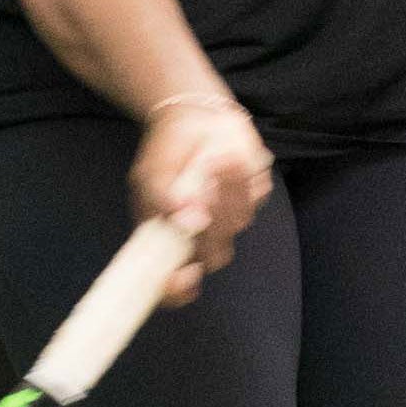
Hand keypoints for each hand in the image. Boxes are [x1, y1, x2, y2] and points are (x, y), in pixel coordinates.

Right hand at [129, 92, 270, 302]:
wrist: (194, 116)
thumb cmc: (167, 150)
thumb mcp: (150, 171)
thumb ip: (160, 197)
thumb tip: (184, 218)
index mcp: (166, 239)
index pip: (170, 283)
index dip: (176, 290)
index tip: (185, 275)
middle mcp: (199, 237)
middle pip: (212, 255)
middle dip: (210, 221)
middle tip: (202, 187)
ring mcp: (227, 219)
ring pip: (237, 223)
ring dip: (228, 190)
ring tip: (215, 158)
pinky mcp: (251, 198)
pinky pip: (255, 197)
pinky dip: (243, 178)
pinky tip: (228, 158)